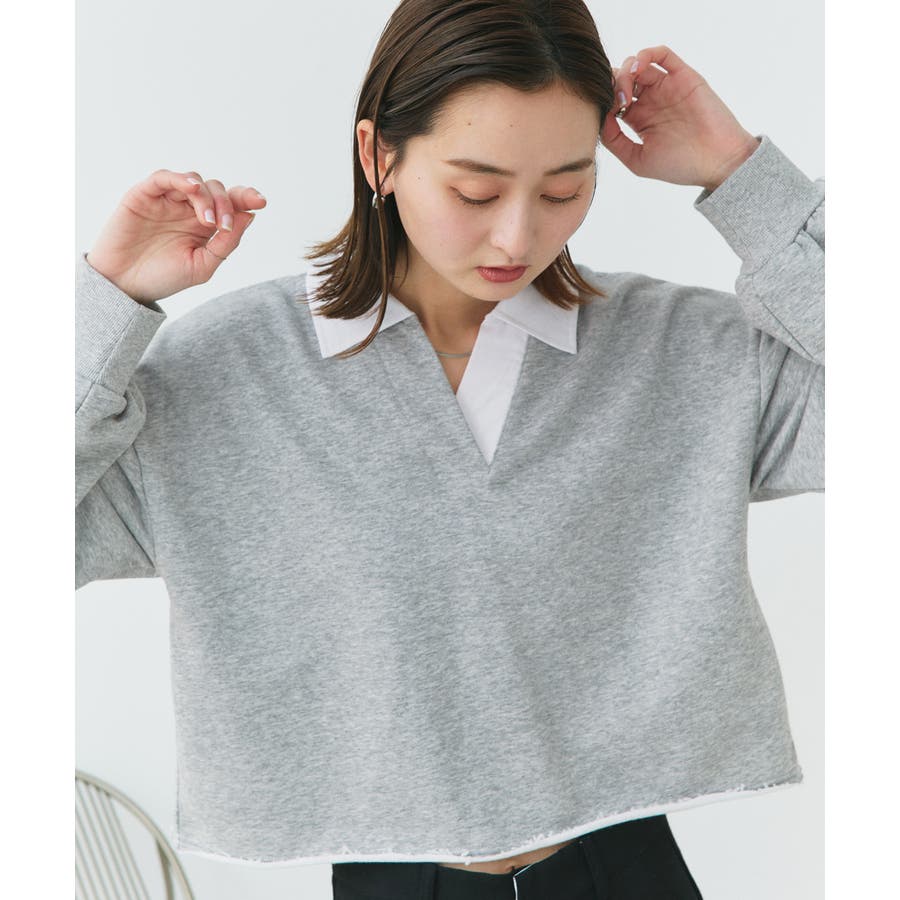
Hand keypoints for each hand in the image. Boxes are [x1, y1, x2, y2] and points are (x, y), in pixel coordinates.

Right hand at [86, 170, 267, 304]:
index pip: (231, 203)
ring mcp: (166, 200)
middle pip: (216, 189)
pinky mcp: (143, 195)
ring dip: (206, 197)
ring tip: (208, 221)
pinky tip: (193, 188)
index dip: (246, 197)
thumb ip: (226, 243)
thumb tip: (249, 216)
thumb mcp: (202, 266)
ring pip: (194, 181)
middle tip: (222, 225)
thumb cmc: (163, 278)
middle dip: (226, 204)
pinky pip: (164, 178)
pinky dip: (180, 179)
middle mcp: (188, 209)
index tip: (260, 201)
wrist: (124, 286)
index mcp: (205, 225)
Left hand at [601, 46, 760, 192]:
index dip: (603, 102)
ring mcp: (666, 87)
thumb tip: (599, 118)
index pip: (612, 100)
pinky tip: (637, 69)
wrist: (717, 162)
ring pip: (638, 65)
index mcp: (639, 120)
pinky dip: (646, 55)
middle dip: (612, 85)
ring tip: (626, 91)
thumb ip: (615, 141)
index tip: (602, 113)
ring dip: (625, 72)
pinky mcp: (683, 77)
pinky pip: (662, 55)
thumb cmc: (680, 166)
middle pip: (622, 80)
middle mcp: (651, 101)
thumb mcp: (637, 160)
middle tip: (615, 102)